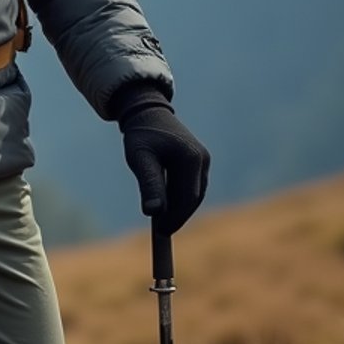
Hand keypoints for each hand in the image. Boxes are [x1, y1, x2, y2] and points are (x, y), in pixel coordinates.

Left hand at [116, 86, 209, 233]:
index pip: (186, 198)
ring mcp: (203, 160)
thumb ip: (149, 184)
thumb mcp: (140, 158)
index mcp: (190, 158)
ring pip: (195, 194)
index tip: (161, 232)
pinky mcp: (200, 161)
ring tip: (163, 222)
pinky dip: (182, 198)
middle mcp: (202, 159)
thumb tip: (153, 212)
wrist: (148, 112)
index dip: (175, 217)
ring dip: (181, 209)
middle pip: (193, 198)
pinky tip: (168, 207)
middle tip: (161, 231)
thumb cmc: (141, 134)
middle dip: (178, 216)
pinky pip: (193, 186)